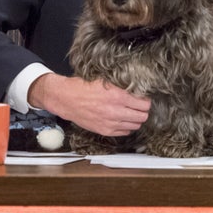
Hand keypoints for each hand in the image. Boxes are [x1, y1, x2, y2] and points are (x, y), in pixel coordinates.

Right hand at [28, 73, 150, 135]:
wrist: (66, 99)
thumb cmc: (83, 86)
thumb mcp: (104, 80)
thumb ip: (121, 85)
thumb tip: (136, 87)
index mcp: (117, 95)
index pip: (144, 103)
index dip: (146, 100)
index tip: (144, 98)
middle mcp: (116, 110)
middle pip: (143, 116)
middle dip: (143, 110)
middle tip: (140, 106)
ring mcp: (111, 122)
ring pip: (135, 125)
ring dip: (136, 119)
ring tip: (131, 112)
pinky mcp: (105, 130)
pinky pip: (125, 132)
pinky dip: (127, 126)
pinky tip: (123, 119)